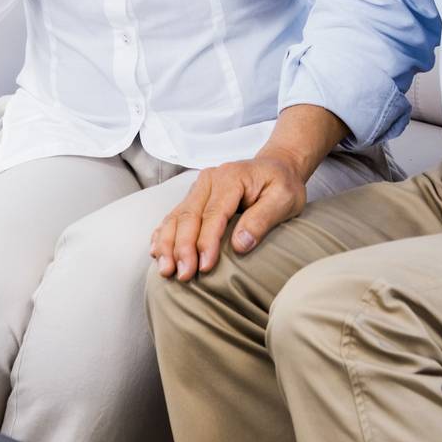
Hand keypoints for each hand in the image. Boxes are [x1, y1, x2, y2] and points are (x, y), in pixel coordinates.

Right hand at [150, 152, 307, 280]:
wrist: (277, 165)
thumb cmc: (282, 184)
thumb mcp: (284, 199)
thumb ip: (262, 219)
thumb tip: (240, 245)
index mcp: (231, 178)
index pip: (213, 214)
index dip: (206, 242)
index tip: (204, 268)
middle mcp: (209, 180)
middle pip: (188, 216)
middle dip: (182, 248)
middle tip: (183, 276)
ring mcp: (198, 187)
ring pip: (176, 217)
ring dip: (168, 244)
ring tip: (166, 270)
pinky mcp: (194, 197)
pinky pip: (173, 215)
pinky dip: (163, 234)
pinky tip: (157, 252)